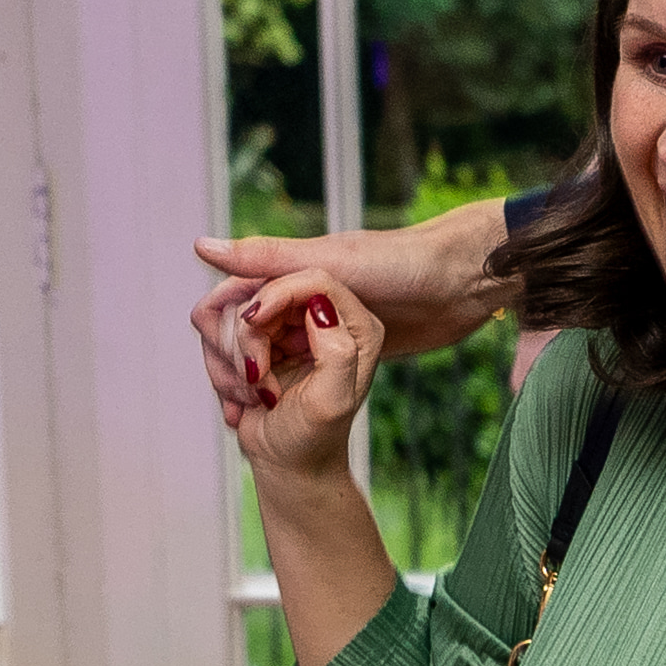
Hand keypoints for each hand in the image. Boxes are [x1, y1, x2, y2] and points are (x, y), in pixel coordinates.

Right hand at [190, 203, 516, 417]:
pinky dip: (265, 393)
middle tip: (253, 396)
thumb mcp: (332, 264)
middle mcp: (301, 296)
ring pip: (255, 353)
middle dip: (237, 363)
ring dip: (243, 381)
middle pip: (240, 329)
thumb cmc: (405, 268)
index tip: (253, 371)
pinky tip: (260, 418)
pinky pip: (283, 372)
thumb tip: (201, 247)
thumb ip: (268, 260)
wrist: (464, 286)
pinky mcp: (330, 352)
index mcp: (296, 271)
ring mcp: (315, 325)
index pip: (241, 303)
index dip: (238, 337)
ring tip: (250, 411)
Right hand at [219, 285, 378, 501]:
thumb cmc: (315, 439)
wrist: (289, 466)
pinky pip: (216, 330)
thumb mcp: (332, 400)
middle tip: (256, 380)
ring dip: (233, 360)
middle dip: (248, 338)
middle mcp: (320, 317)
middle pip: (263, 289)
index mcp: (354, 324)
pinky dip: (222, 367)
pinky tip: (241, 398)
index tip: (252, 320)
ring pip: (233, 309)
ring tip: (254, 397)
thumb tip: (318, 303)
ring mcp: (285, 325)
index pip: (312, 277)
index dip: (275, 292)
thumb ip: (335, 350)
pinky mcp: (256, 337)